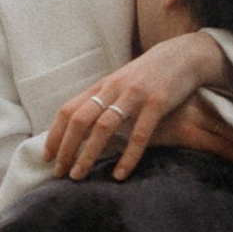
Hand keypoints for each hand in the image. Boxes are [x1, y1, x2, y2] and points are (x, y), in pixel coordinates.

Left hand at [45, 32, 232, 181]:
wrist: (184, 55)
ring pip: (103, 127)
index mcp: (102, 86)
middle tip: (60, 173)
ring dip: (88, 154)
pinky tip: (120, 174)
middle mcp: (113, 89)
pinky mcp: (157, 102)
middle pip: (80, 120)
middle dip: (66, 148)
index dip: (55, 134)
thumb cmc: (150, 74)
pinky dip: (127, 156)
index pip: (68, 110)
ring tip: (79, 176)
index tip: (48, 157)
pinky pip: (139, 134)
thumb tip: (81, 128)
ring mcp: (134, 95)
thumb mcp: (122, 84)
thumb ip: (103, 102)